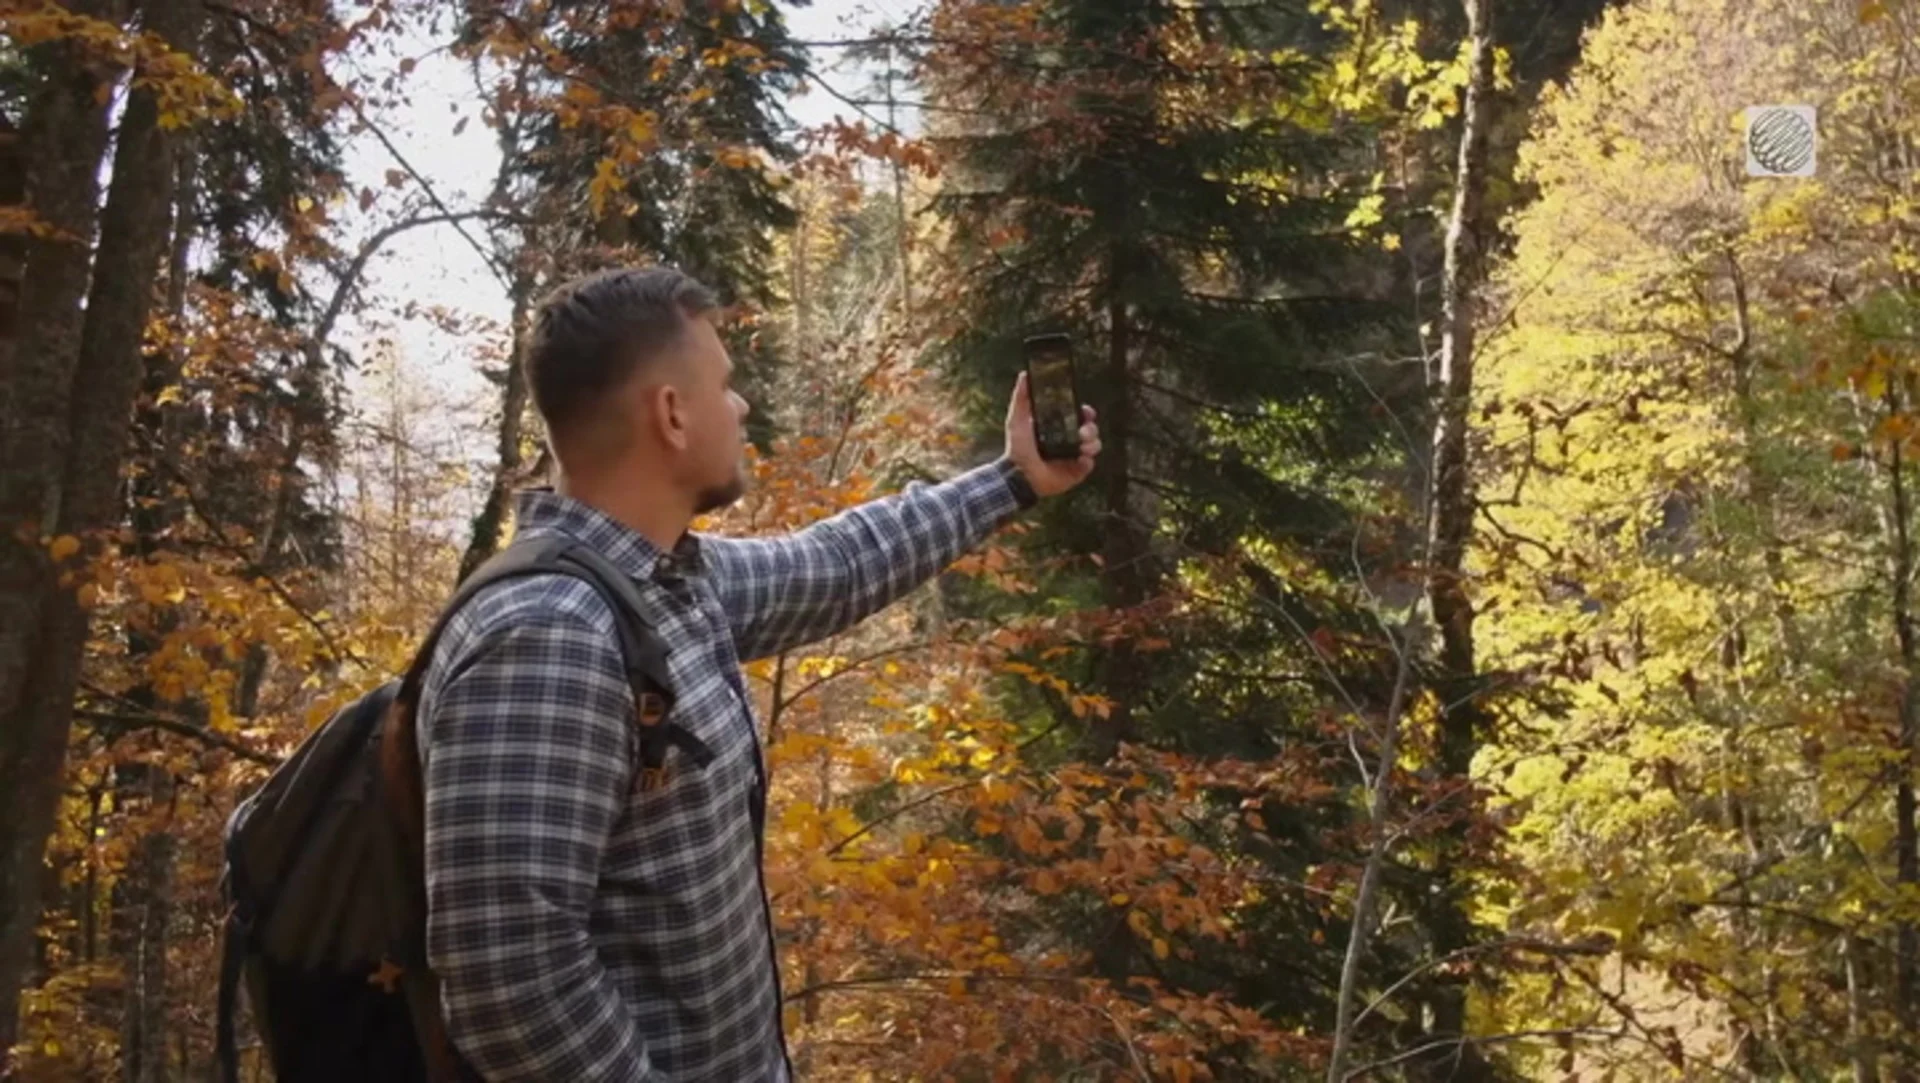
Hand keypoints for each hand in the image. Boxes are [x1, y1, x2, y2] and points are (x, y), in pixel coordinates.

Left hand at [1005, 371, 1100, 497]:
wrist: (1017, 474)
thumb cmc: (1017, 447)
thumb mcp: (1017, 419)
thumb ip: (1021, 397)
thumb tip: (1024, 374)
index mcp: (1060, 426)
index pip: (1080, 415)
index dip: (1086, 412)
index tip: (1086, 410)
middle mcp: (1069, 440)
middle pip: (1091, 429)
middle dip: (1091, 428)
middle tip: (1083, 431)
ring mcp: (1074, 456)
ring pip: (1095, 445)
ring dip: (1092, 443)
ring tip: (1082, 446)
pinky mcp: (1076, 472)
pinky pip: (1090, 464)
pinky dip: (1087, 461)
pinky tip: (1079, 459)